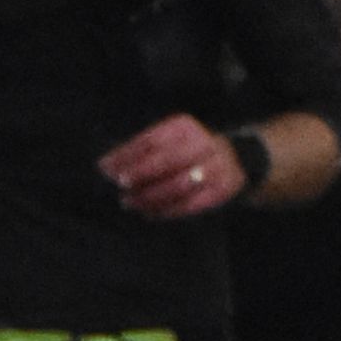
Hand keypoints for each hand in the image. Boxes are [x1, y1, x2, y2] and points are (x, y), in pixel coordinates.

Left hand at [99, 112, 241, 221]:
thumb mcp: (167, 141)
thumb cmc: (186, 151)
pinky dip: (167, 210)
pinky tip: (149, 213)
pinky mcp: (221, 190)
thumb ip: (140, 151)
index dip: (126, 154)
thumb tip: (106, 166)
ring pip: (178, 184)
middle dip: (140, 173)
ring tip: (130, 203)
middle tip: (121, 185)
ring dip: (150, 196)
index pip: (151, 140)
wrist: (234, 159)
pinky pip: (190, 204)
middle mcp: (202, 143)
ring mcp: (215, 167)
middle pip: (166, 160)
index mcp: (184, 127)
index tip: (105, 167)